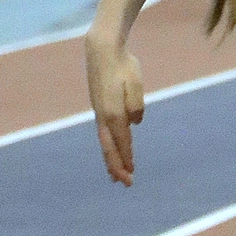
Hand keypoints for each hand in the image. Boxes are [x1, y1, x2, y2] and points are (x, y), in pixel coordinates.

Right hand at [86, 36, 145, 184]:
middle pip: (109, 148)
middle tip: (125, 184)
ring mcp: (99, 112)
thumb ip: (136, 104)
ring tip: (115, 176)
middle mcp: (104, 116)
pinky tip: (112, 151)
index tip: (131, 174)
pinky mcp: (99, 108)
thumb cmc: (123, 65)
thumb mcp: (135, 83)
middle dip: (117, 167)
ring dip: (111, 160)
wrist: (103, 50)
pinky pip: (103, 133)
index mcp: (113, 112)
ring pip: (104, 142)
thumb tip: (134, 122)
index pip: (122, 142)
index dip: (127, 158)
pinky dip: (108, 146)